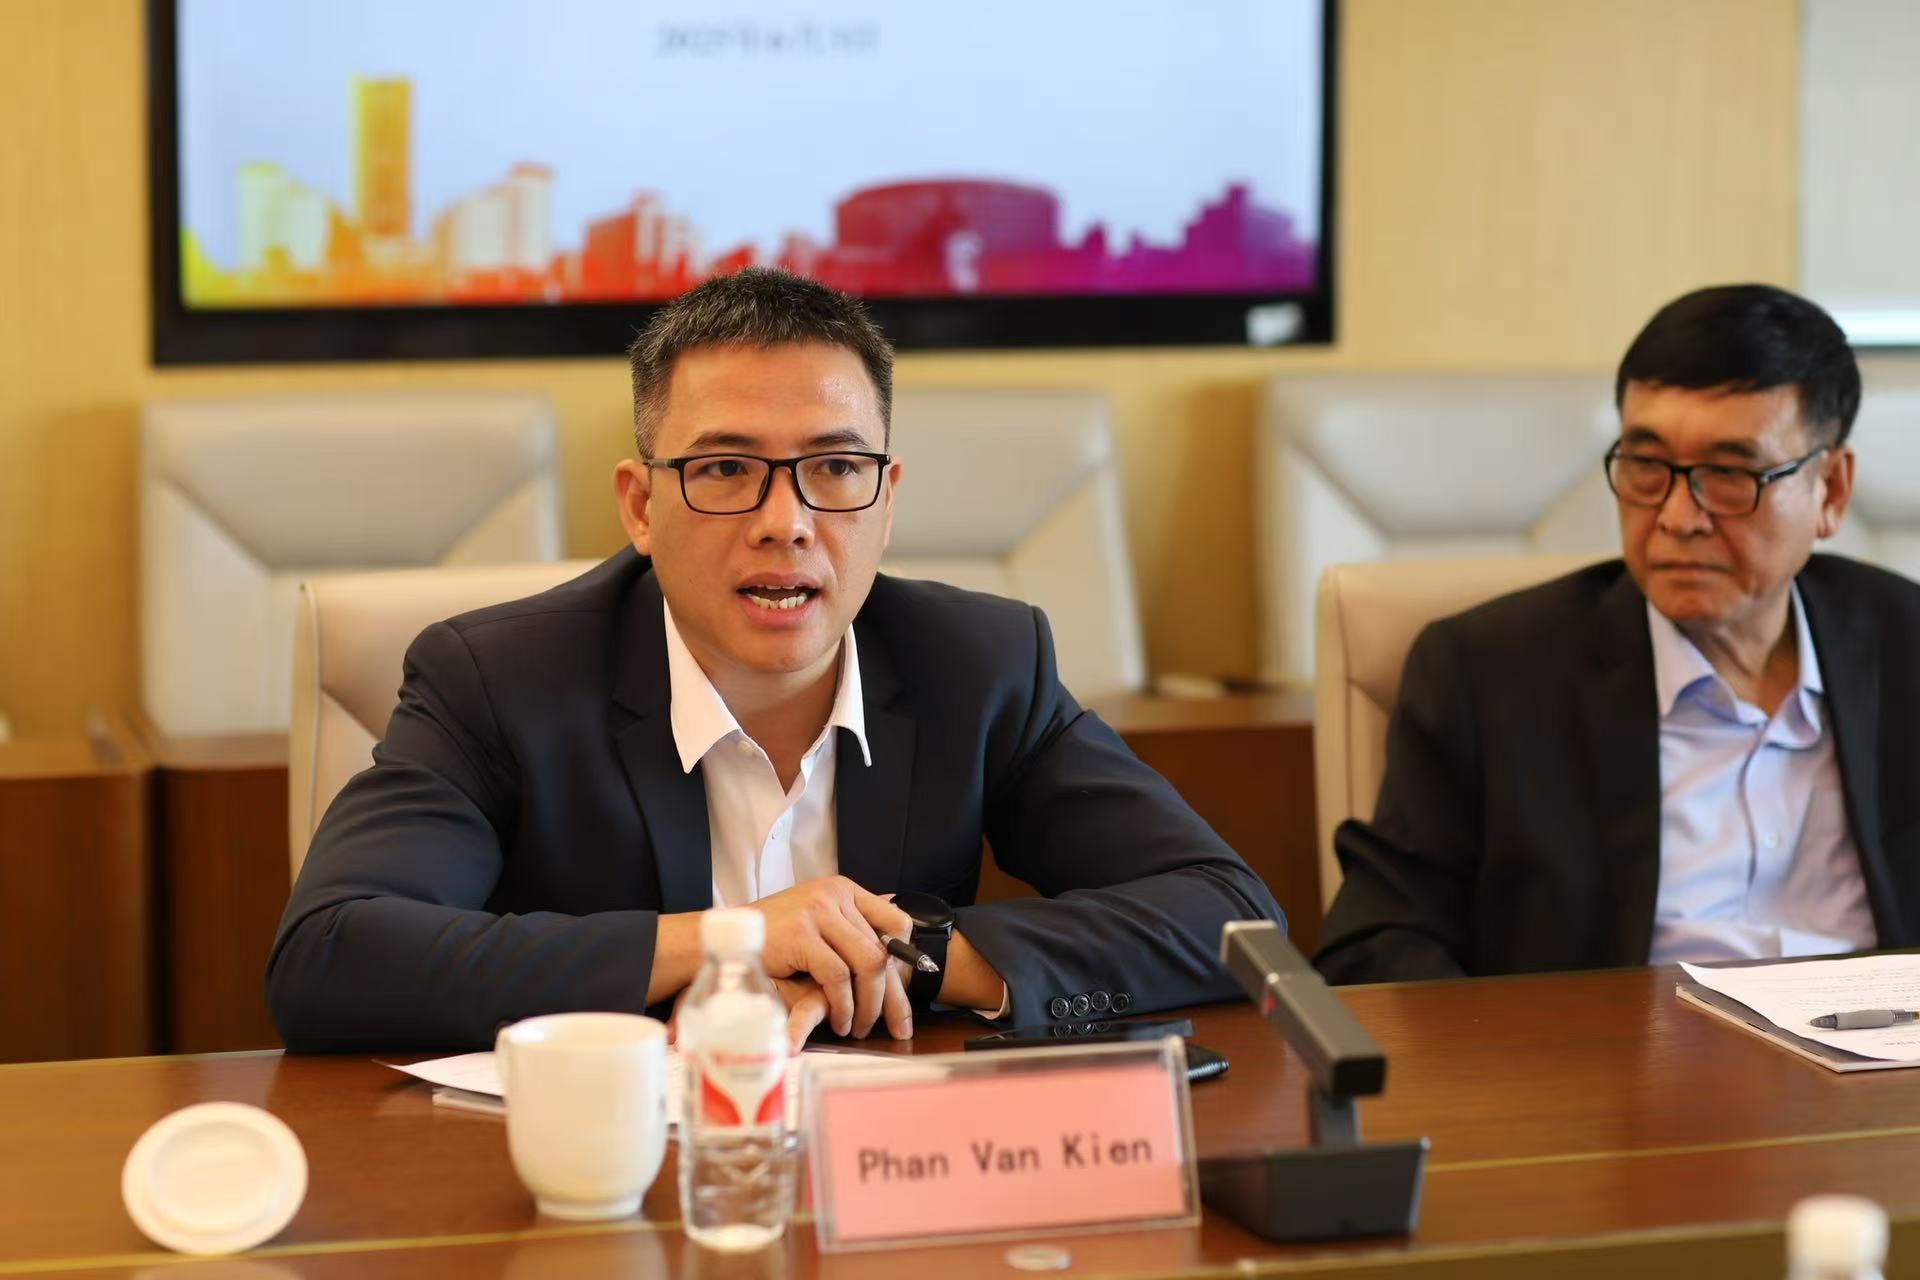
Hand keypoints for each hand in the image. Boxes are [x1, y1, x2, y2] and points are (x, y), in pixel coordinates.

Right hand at [751, 876, 912, 1037]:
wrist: (724, 938)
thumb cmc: (771, 938)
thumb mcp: (815, 926)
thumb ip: (848, 932)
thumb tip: (896, 944)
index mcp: (842, 890)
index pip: (895, 920)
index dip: (904, 956)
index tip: (900, 987)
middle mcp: (834, 895)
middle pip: (883, 949)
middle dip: (893, 995)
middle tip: (898, 1026)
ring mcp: (817, 911)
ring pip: (867, 963)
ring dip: (869, 1004)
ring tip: (860, 1026)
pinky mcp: (801, 933)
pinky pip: (838, 976)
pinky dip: (843, 1005)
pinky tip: (840, 1020)